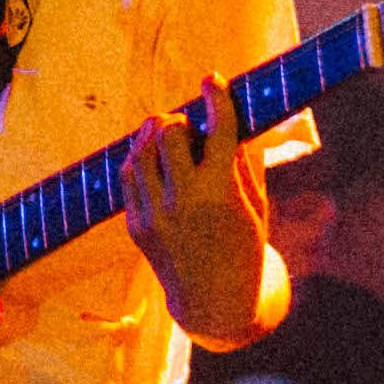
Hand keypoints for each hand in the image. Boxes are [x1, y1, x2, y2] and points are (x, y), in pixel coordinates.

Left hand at [121, 76, 271, 338]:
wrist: (215, 303)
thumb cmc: (244, 248)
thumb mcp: (256, 205)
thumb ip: (241, 162)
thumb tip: (225, 120)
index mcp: (221, 194)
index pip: (218, 130)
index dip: (217, 98)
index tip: (213, 80)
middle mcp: (183, 201)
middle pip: (169, 132)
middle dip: (180, 120)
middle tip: (190, 127)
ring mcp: (154, 214)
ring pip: (141, 149)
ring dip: (156, 135)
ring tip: (170, 138)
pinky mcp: (136, 225)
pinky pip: (128, 175)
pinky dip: (140, 159)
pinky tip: (154, 159)